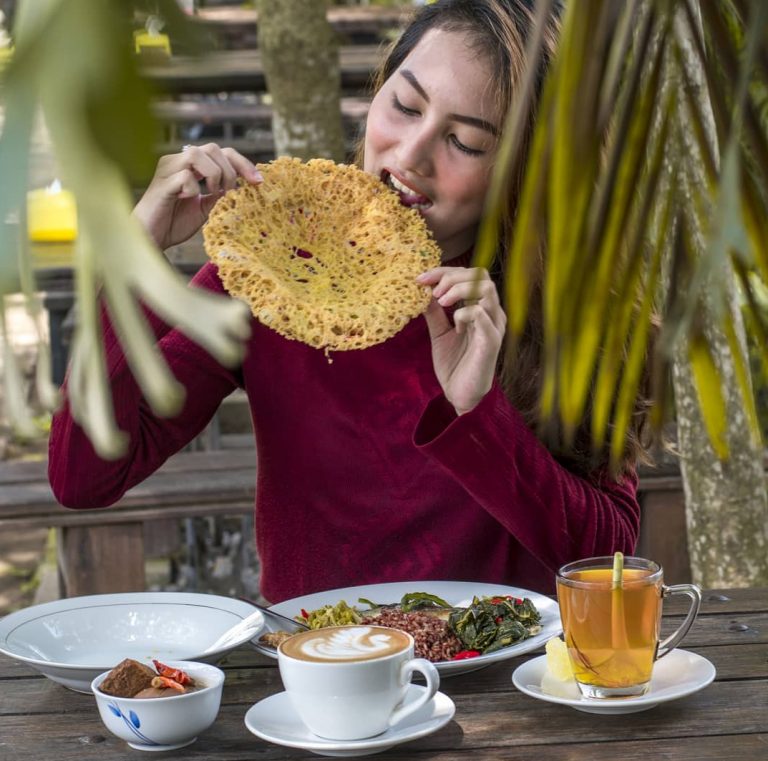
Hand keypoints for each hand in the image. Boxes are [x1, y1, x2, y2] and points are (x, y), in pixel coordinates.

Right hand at [132, 143, 262, 249]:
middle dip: (230, 171)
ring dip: (214, 175)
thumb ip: (221, 195)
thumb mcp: (206, 208)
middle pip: (213, 147)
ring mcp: (168, 169)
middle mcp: (178, 161)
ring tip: (213, 194)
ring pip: (197, 154)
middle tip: (230, 193)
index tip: (258, 182)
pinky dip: (194, 189)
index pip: (221, 152)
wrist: (152, 239)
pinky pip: (185, 176)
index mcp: (190, 165)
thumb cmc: (174, 222)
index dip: (243, 164)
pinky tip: (188, 200)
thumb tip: (243, 188)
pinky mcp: (161, 183)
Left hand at [417, 266, 506, 414]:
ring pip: (486, 288)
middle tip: (432, 292)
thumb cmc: (455, 364)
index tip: (420, 279)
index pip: (469, 274)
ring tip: (442, 303)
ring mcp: (494, 325)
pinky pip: (482, 314)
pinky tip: (455, 326)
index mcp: (480, 307)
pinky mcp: (492, 341)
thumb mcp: (439, 333)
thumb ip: (433, 312)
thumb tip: (421, 290)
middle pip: (480, 274)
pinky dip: (464, 313)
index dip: (444, 271)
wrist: (460, 394)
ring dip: (458, 290)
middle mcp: (491, 312)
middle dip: (451, 277)